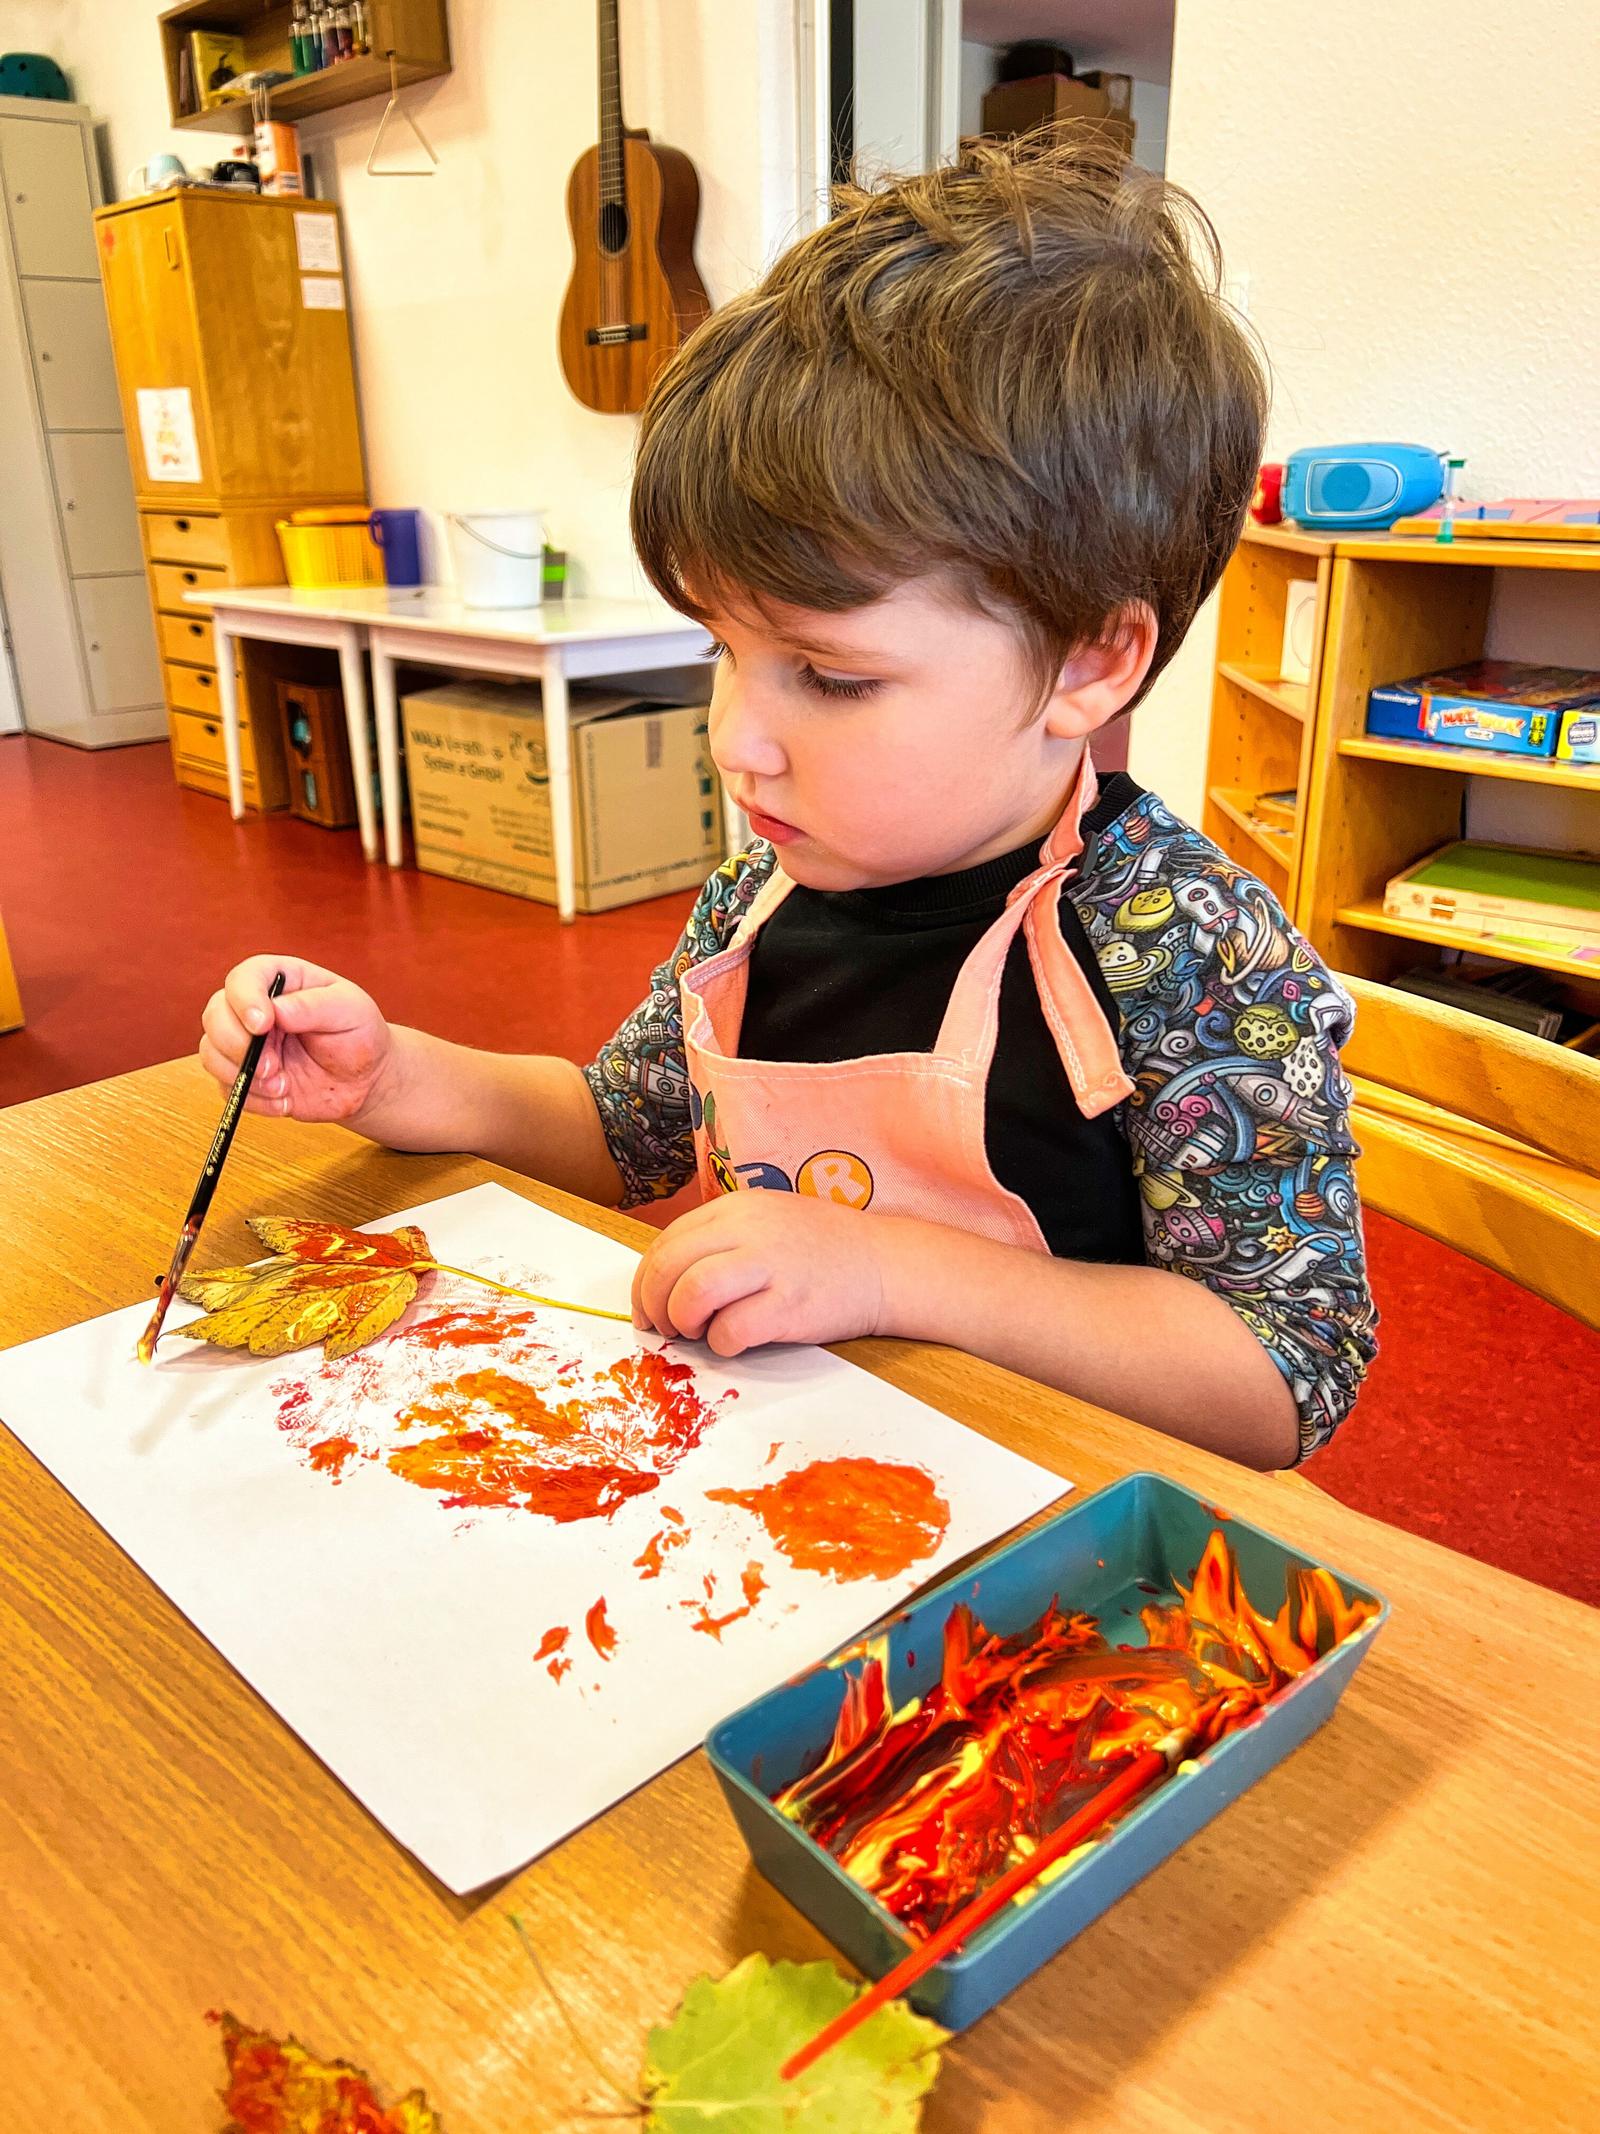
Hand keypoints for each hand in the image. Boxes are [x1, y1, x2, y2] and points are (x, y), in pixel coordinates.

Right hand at [199, 954, 395, 1123]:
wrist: (365, 1079)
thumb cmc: (359, 1034)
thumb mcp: (350, 1010)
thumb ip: (314, 1006)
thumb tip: (277, 1010)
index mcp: (280, 981)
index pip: (244, 978)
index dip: (244, 1000)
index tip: (263, 1024)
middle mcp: (254, 1008)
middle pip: (215, 1015)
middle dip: (237, 1045)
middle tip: (273, 1066)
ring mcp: (246, 1043)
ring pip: (211, 1053)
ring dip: (242, 1075)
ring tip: (283, 1086)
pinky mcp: (245, 1076)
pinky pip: (226, 1088)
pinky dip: (252, 1100)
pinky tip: (284, 1101)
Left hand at [631, 1192, 896, 1356]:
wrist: (886, 1264)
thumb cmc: (823, 1250)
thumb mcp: (766, 1223)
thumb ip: (719, 1241)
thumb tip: (666, 1281)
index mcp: (736, 1208)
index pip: (666, 1242)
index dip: (645, 1282)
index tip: (649, 1307)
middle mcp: (749, 1229)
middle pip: (669, 1266)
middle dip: (654, 1305)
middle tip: (666, 1327)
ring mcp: (771, 1265)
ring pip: (692, 1293)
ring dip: (684, 1322)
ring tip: (699, 1333)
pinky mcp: (791, 1304)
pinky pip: (731, 1330)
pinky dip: (723, 1344)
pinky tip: (736, 1341)